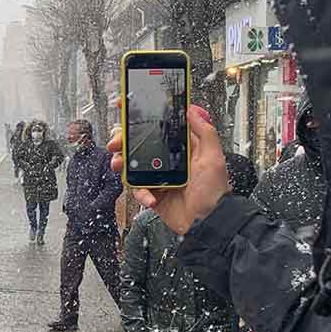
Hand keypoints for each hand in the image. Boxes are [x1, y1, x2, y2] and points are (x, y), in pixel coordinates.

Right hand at [107, 105, 229, 235]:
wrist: (208, 222)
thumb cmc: (214, 192)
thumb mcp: (213, 157)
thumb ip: (205, 132)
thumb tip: (192, 110)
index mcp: (179, 148)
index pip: (158, 127)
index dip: (141, 118)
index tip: (126, 110)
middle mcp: (166, 160)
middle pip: (137, 144)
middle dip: (122, 140)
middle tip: (116, 142)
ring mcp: (157, 177)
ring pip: (131, 165)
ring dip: (121, 163)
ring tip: (119, 165)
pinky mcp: (152, 194)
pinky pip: (137, 189)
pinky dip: (140, 193)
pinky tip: (150, 196)